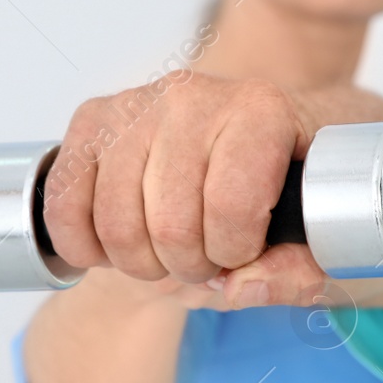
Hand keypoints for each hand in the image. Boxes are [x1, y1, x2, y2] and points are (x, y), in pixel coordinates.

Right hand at [42, 72, 326, 303]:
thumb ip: (301, 271)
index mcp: (261, 111)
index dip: (235, 252)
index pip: (232, 206)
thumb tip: (244, 286)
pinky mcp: (91, 120)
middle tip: (205, 259)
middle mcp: (194, 96)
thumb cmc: (280, 186)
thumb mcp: (317, 231)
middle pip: (170, 223)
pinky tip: (115, 248)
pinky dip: (85, 246)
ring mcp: (136, 104)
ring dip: (141, 263)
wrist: (242, 140)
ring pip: (115, 222)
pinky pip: (65, 204)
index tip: (245, 251)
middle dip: (189, 265)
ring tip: (169, 252)